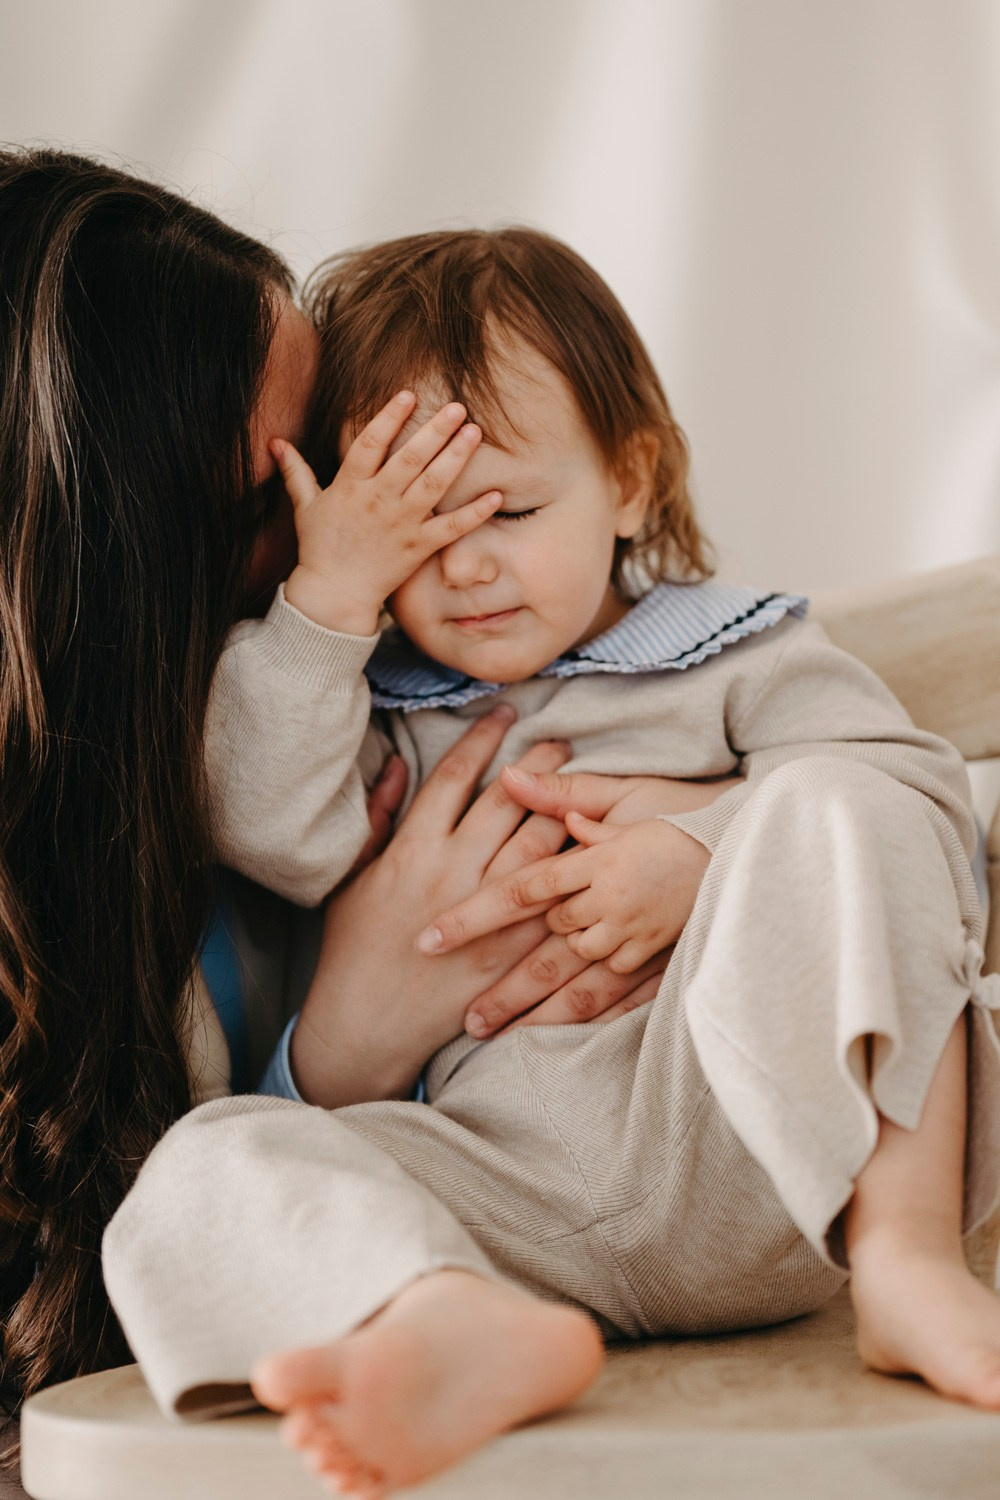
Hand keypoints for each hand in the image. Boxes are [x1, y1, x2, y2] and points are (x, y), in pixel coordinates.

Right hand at [276, 393, 501, 634]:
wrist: (334, 594)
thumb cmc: (319, 548)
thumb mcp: (305, 506)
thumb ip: (296, 471)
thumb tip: (275, 442)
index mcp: (351, 486)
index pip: (371, 442)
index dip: (390, 416)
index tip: (409, 395)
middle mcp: (379, 501)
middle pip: (411, 458)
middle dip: (436, 430)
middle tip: (458, 407)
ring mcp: (402, 524)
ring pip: (434, 485)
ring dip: (456, 457)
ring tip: (475, 432)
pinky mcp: (419, 547)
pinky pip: (452, 528)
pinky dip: (475, 513)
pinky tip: (496, 495)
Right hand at [290, 709, 571, 1107]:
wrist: (366, 1027)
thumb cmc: (352, 950)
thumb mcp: (351, 877)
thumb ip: (378, 817)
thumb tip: (398, 761)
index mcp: (413, 850)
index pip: (456, 777)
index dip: (484, 739)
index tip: (505, 715)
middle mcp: (452, 872)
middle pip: (507, 801)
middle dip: (537, 764)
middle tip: (559, 740)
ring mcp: (486, 913)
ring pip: (538, 843)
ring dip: (563, 807)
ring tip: (582, 781)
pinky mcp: (510, 951)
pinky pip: (553, 902)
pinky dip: (575, 872)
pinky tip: (593, 848)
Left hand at [427, 767, 736, 1036]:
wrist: (752, 841)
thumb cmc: (683, 810)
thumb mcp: (625, 794)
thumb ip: (563, 790)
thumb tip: (506, 775)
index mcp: (598, 861)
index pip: (521, 891)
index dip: (472, 916)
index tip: (430, 938)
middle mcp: (614, 905)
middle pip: (542, 954)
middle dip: (499, 990)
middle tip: (459, 1018)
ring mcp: (639, 940)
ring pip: (577, 987)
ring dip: (533, 1015)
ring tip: (493, 1036)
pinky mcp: (662, 960)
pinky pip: (618, 1000)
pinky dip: (585, 1023)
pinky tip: (554, 1039)